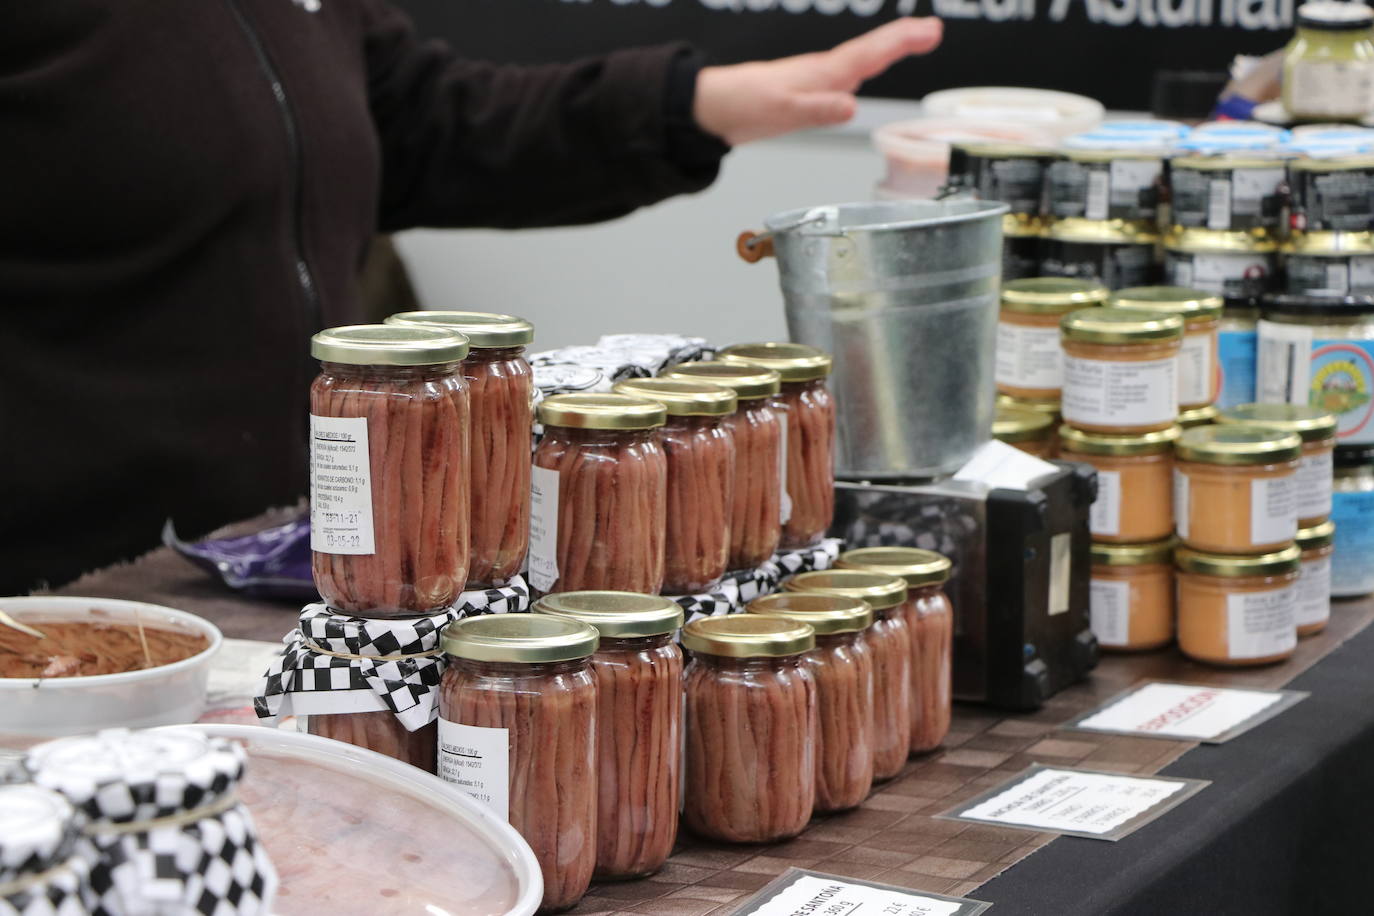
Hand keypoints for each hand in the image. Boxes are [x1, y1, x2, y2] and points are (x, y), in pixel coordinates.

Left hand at [692, 18, 942, 146]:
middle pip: (873, 50)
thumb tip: (850, 107)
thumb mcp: (783, 112)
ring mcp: (817, 79)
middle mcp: (825, 72)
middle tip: (934, 29)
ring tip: (916, 40)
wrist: (714, 107)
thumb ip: (818, 109)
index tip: (930, 30)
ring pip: (861, 59)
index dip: (902, 42)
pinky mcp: (808, 90)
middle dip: (905, 39)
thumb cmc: (745, 104)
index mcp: (824, 74)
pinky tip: (866, 73)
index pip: (871, 53)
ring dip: (890, 48)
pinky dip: (865, 67)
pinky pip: (847, 74)